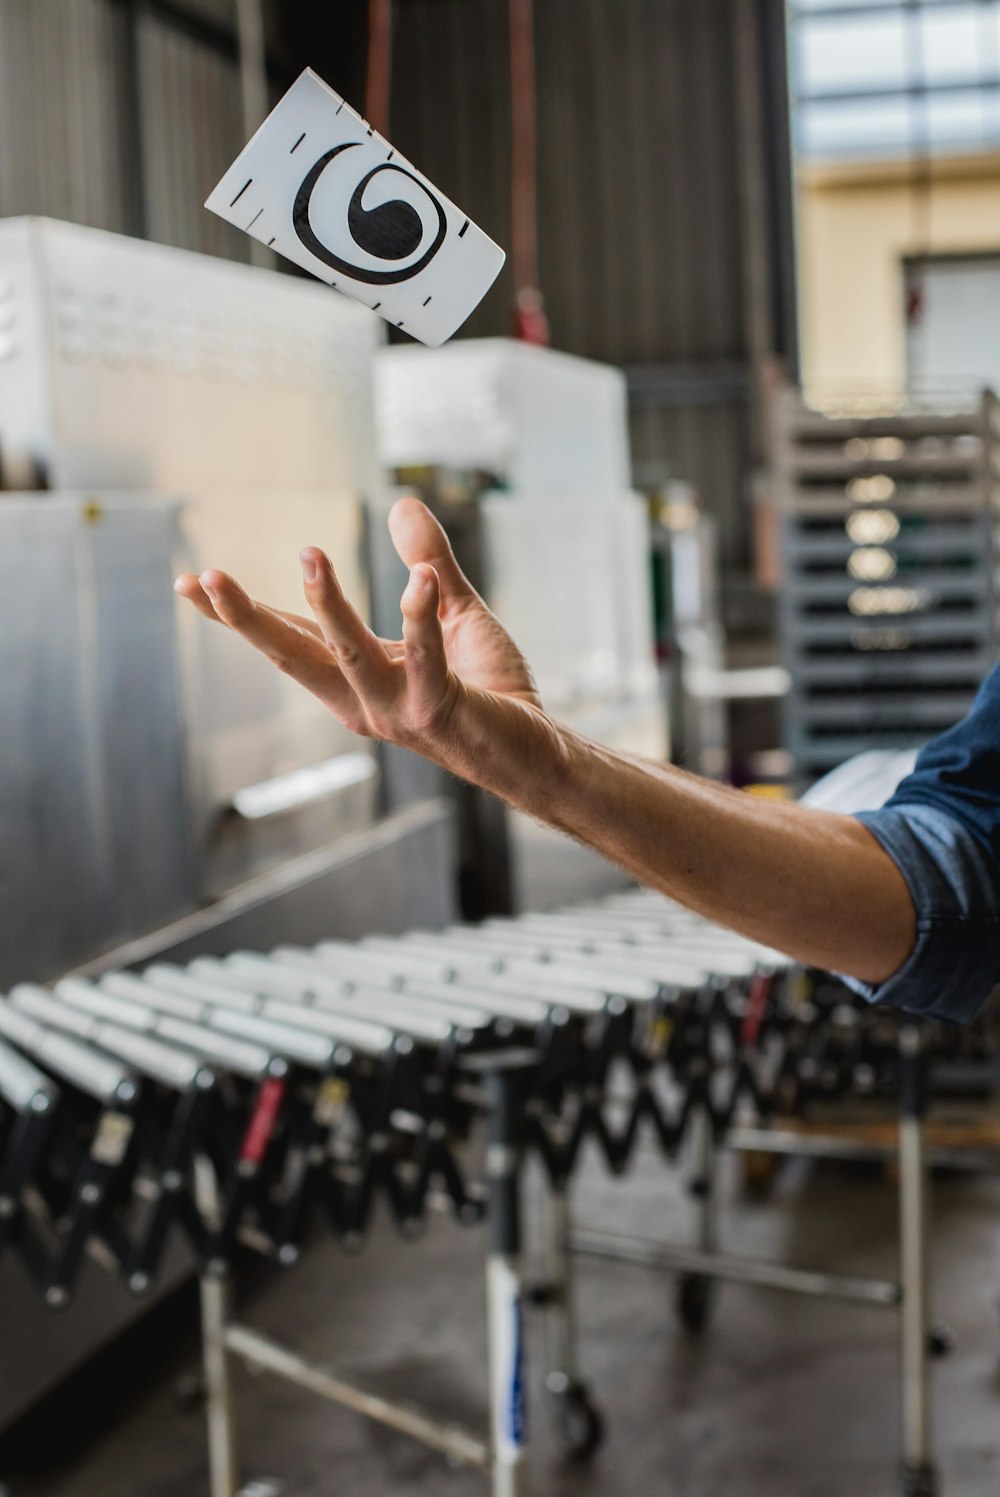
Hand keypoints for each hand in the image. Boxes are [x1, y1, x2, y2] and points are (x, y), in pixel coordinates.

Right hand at [173, 497, 541, 753]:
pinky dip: (419, 616)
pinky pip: (425, 657)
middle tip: (205, 581)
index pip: (290, 638)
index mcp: (355, 676)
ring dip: (326, 607)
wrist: (535, 752)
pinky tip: (420, 579)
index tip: (189, 583)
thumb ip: (426, 561)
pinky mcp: (438, 709)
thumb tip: (401, 503)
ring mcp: (396, 708)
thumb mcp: (450, 613)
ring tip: (309, 554)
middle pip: (294, 655)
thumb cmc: (490, 690)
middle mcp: (363, 699)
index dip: (241, 613)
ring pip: (348, 655)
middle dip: (248, 620)